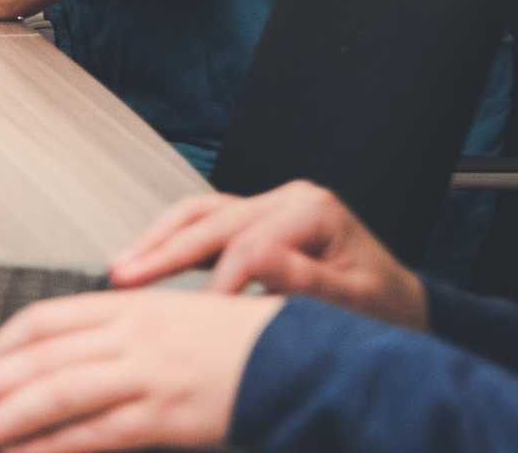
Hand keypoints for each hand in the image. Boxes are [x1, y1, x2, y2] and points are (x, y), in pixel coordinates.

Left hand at [0, 290, 282, 450]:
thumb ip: (127, 339)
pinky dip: (51, 448)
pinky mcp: (166, 413)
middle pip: (34, 359)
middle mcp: (127, 334)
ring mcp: (144, 373)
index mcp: (128, 307)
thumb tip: (78, 360)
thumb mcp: (177, 324)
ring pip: (53, 395)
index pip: (44, 321)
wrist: (308, 357)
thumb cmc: (247, 346)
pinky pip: (96, 433)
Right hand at [112, 180, 427, 330]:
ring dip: (156, 240)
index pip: (252, 244)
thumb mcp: (356, 303)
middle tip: (126, 277)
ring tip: (121, 268)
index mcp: (314, 211)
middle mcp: (287, 197)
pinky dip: (169, 239)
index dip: (223, 283)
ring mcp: (267, 204)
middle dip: (166, 251)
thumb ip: (308, 282)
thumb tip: (258, 265)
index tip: (200, 319)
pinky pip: (202, 220)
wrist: (396, 305)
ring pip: (198, 212)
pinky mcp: (252, 218)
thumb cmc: (382, 310)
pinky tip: (141, 258)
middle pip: (214, 219)